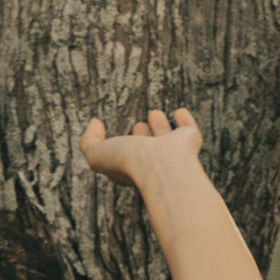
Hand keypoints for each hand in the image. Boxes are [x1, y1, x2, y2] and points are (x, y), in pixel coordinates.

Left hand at [79, 105, 205, 192]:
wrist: (160, 164)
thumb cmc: (127, 163)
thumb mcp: (96, 154)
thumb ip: (89, 141)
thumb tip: (94, 123)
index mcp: (131, 167)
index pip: (124, 157)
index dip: (119, 147)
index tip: (114, 136)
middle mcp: (152, 162)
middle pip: (147, 148)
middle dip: (141, 135)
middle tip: (138, 125)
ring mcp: (173, 152)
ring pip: (166, 137)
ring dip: (160, 126)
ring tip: (154, 113)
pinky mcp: (189, 141)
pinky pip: (188, 129)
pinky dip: (185, 120)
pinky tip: (180, 112)